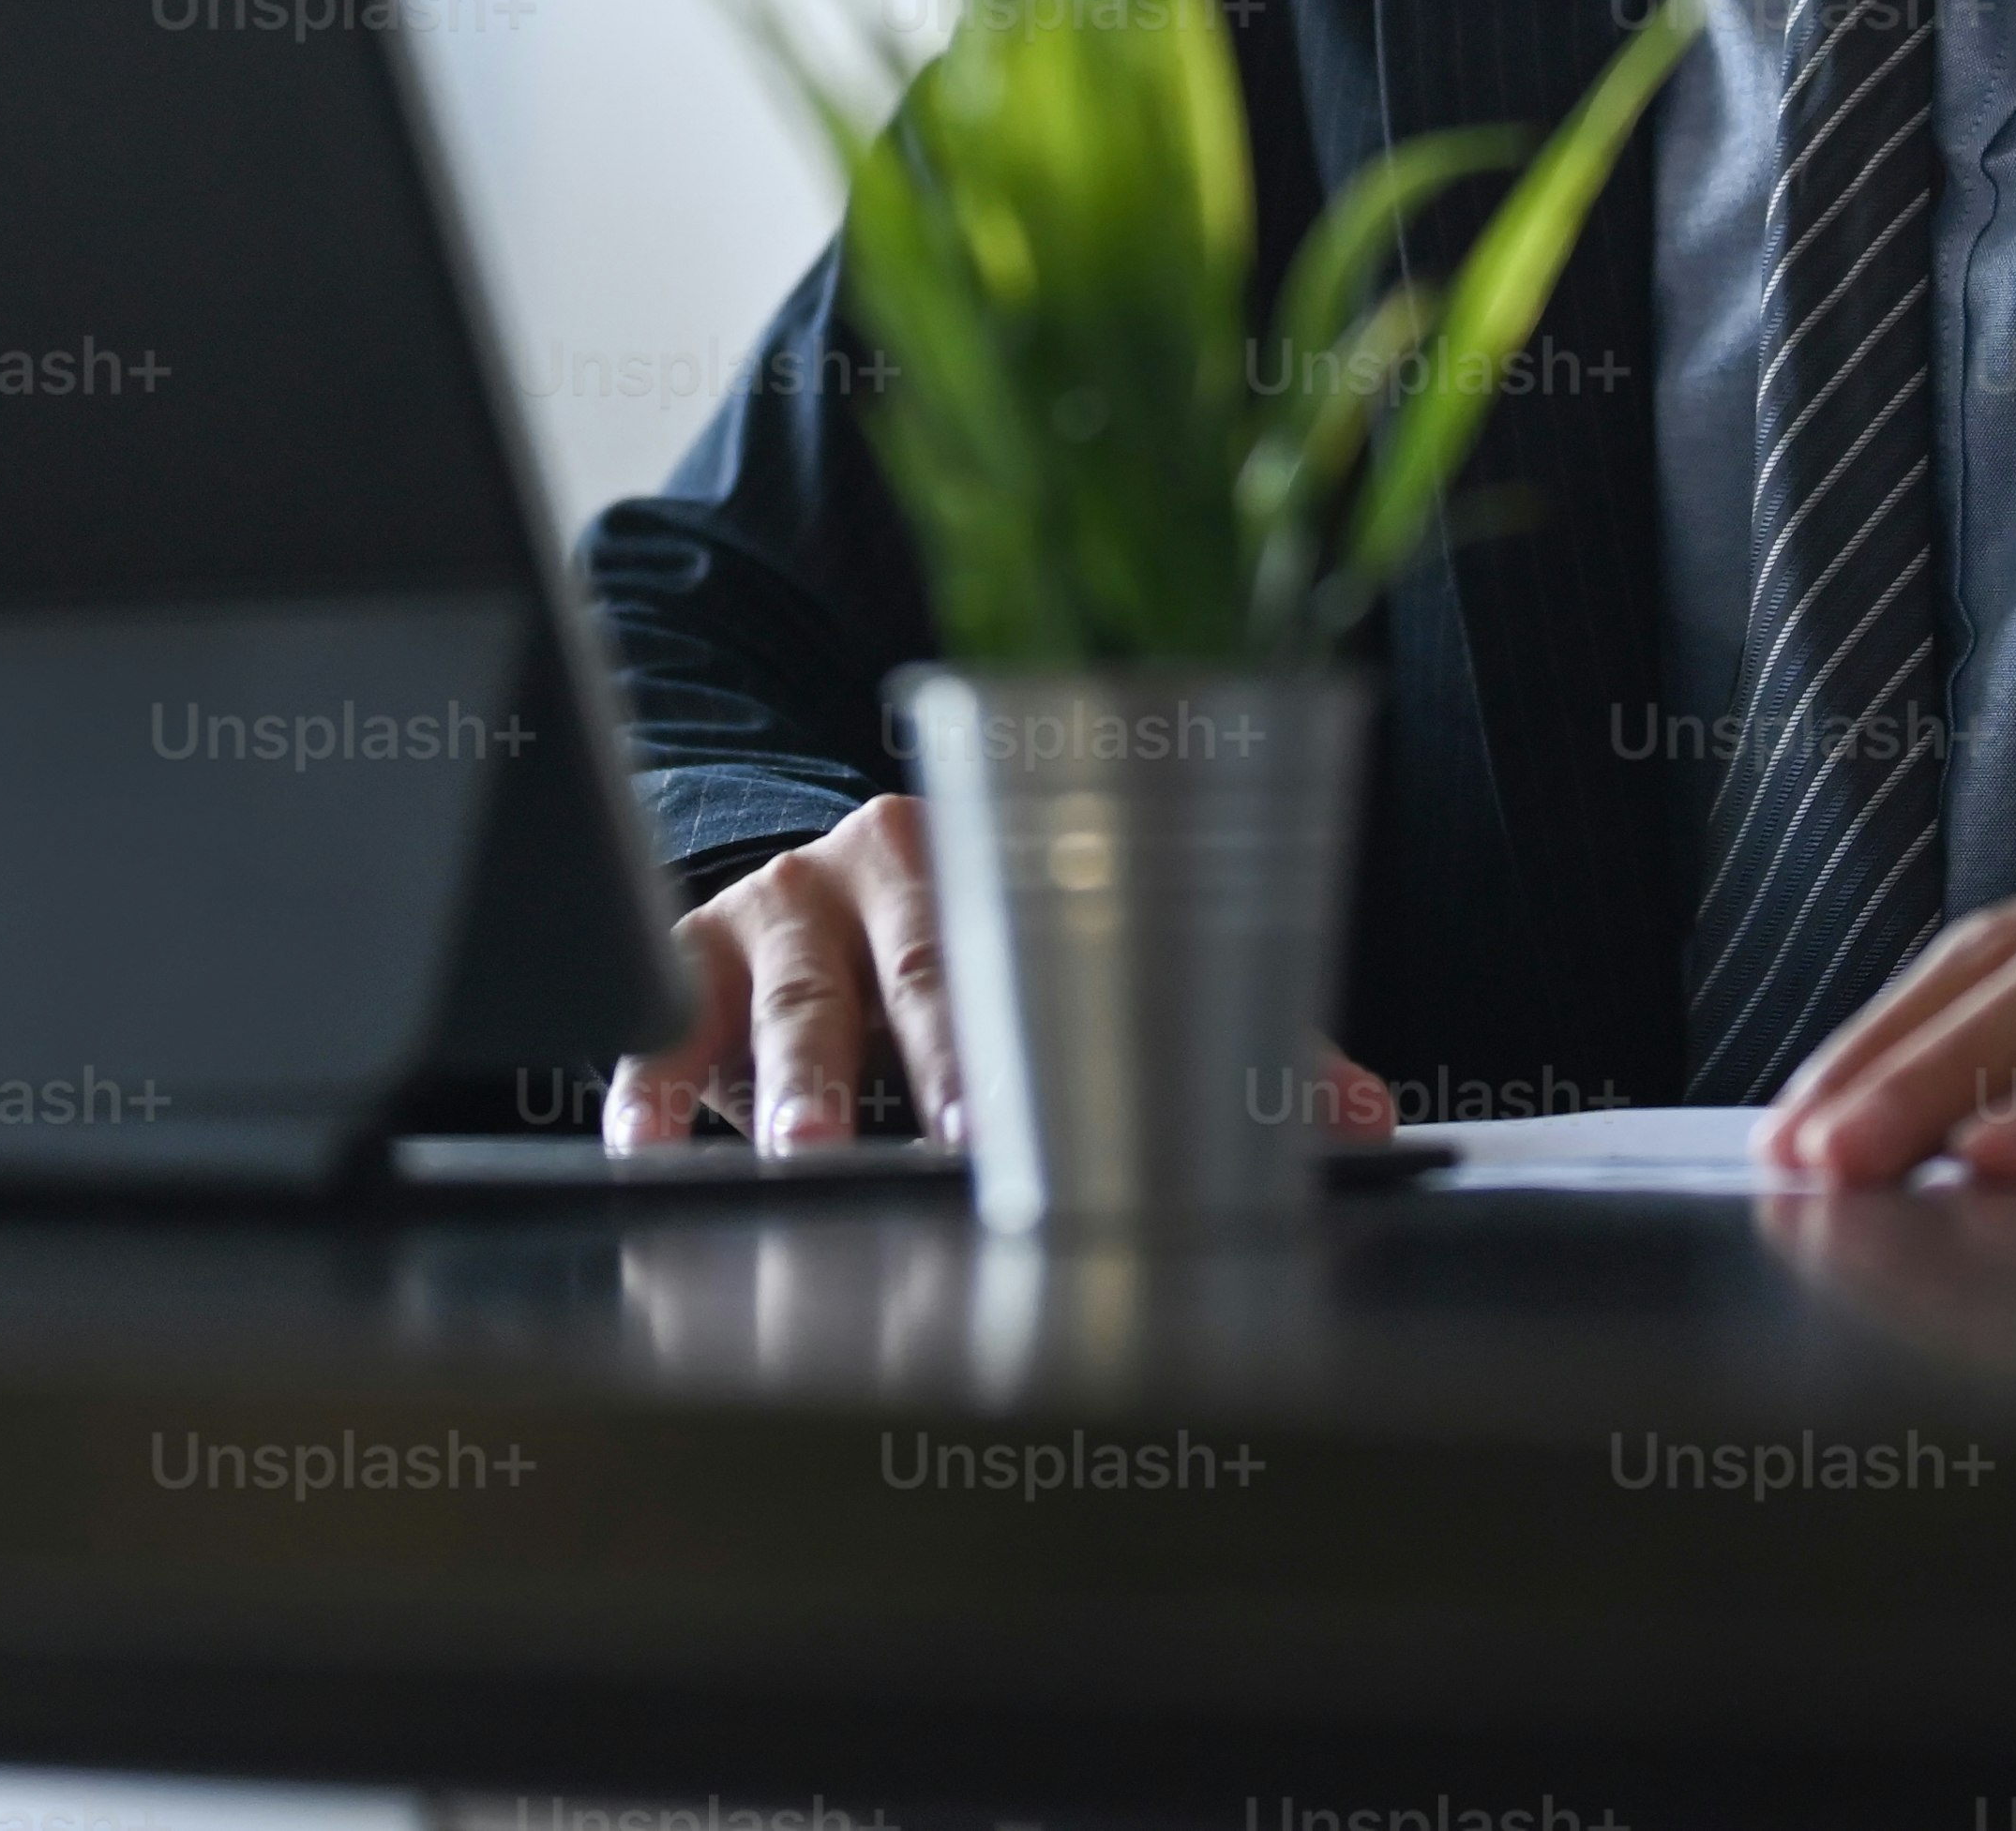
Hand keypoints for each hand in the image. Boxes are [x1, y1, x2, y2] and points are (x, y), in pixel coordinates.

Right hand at [600, 794, 1401, 1155]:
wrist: (809, 898)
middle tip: (951, 1144)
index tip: (1047, 1124)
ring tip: (804, 1155)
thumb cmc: (968, 959)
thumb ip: (1218, 1049)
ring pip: (787, 999)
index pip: (1020, 954)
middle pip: (909, 974)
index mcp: (988, 860)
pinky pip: (661, 1021)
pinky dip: (648, 1082)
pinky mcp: (685, 959)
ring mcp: (771, 909)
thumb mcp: (1079, 984)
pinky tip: (644, 1141)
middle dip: (930, 1065)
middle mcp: (871, 869)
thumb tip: (1371, 1120)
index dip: (1035, 1040)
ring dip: (792, 1084)